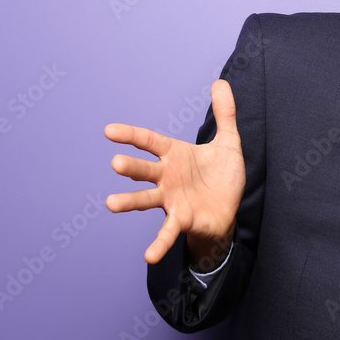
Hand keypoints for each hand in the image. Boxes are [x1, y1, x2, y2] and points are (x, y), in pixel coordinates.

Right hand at [104, 79, 244, 265]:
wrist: (230, 208)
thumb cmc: (222, 175)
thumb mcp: (229, 142)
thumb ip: (225, 114)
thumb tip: (220, 82)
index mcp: (175, 154)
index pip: (149, 141)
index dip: (131, 135)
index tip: (109, 131)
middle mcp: (167, 176)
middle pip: (145, 169)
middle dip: (131, 166)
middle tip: (115, 163)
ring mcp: (171, 199)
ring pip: (146, 199)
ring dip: (129, 202)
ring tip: (110, 204)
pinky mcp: (181, 219)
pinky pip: (167, 232)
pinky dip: (158, 244)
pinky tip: (148, 256)